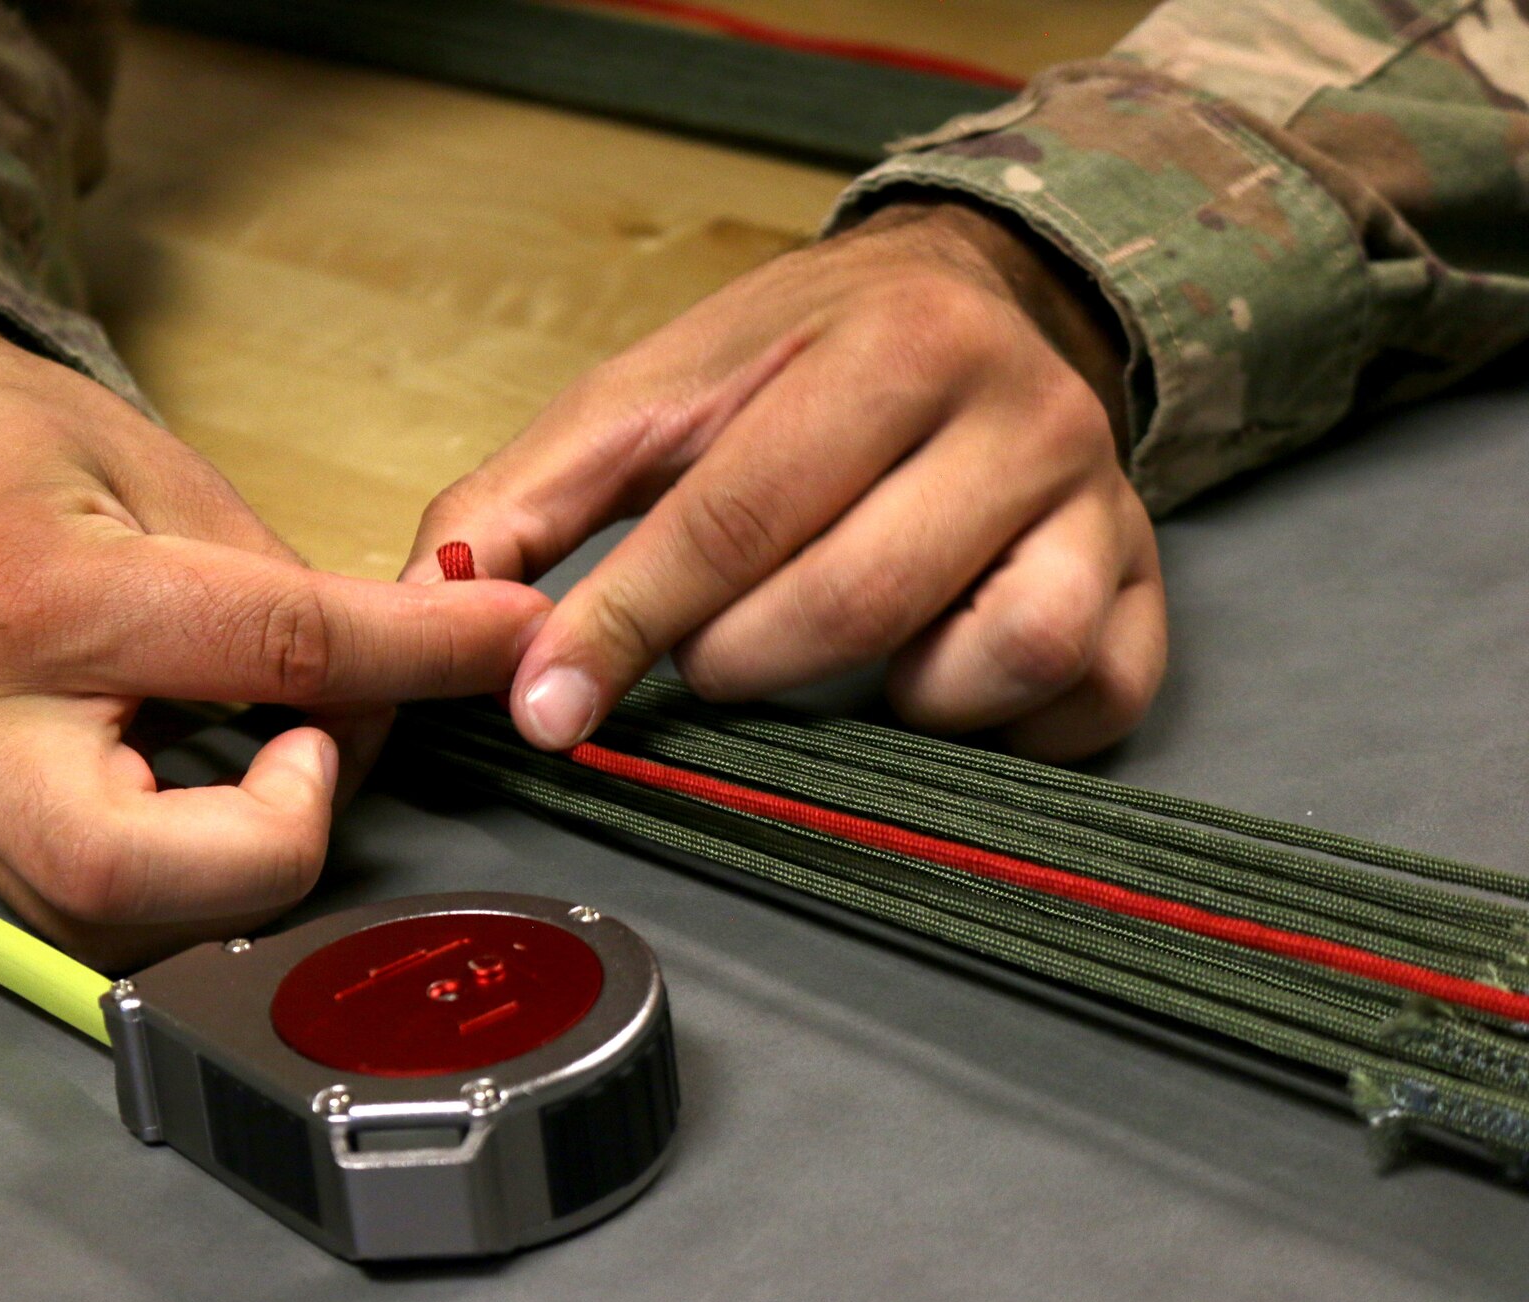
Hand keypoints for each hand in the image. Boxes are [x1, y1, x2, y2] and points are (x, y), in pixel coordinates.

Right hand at [0, 270, 548, 965]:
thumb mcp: (144, 461)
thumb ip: (269, 581)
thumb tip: (387, 669)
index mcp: (35, 593)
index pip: (273, 651)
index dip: (424, 652)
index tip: (512, 633)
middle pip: (141, 878)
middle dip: (282, 838)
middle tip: (325, 743)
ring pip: (116, 921)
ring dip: (241, 863)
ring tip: (283, 749)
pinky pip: (94, 900)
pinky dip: (191, 866)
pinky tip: (225, 782)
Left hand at [404, 200, 1164, 761]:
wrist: (967, 306)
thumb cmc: (792, 365)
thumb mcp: (646, 399)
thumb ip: (524, 498)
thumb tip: (428, 603)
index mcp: (886, 343)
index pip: (733, 514)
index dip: (624, 628)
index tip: (547, 709)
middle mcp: (1019, 412)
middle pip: (851, 601)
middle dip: (738, 659)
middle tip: (710, 649)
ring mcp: (1101, 504)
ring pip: (993, 658)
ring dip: (876, 693)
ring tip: (826, 648)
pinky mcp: (1143, 588)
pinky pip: (1082, 703)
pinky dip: (988, 726)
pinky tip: (925, 675)